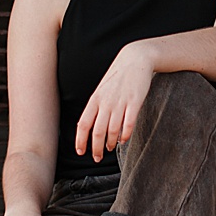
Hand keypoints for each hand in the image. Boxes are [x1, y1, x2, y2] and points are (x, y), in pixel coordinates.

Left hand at [76, 40, 156, 161]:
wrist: (135, 59)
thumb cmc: (118, 76)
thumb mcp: (102, 90)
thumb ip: (96, 106)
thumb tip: (90, 126)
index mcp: (95, 99)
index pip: (83, 124)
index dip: (80, 140)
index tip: (80, 152)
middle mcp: (106, 102)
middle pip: (97, 131)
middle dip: (96, 148)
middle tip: (97, 157)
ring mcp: (120, 102)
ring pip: (112, 130)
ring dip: (110, 143)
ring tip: (111, 148)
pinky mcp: (134, 101)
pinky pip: (128, 123)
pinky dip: (125, 135)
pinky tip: (123, 140)